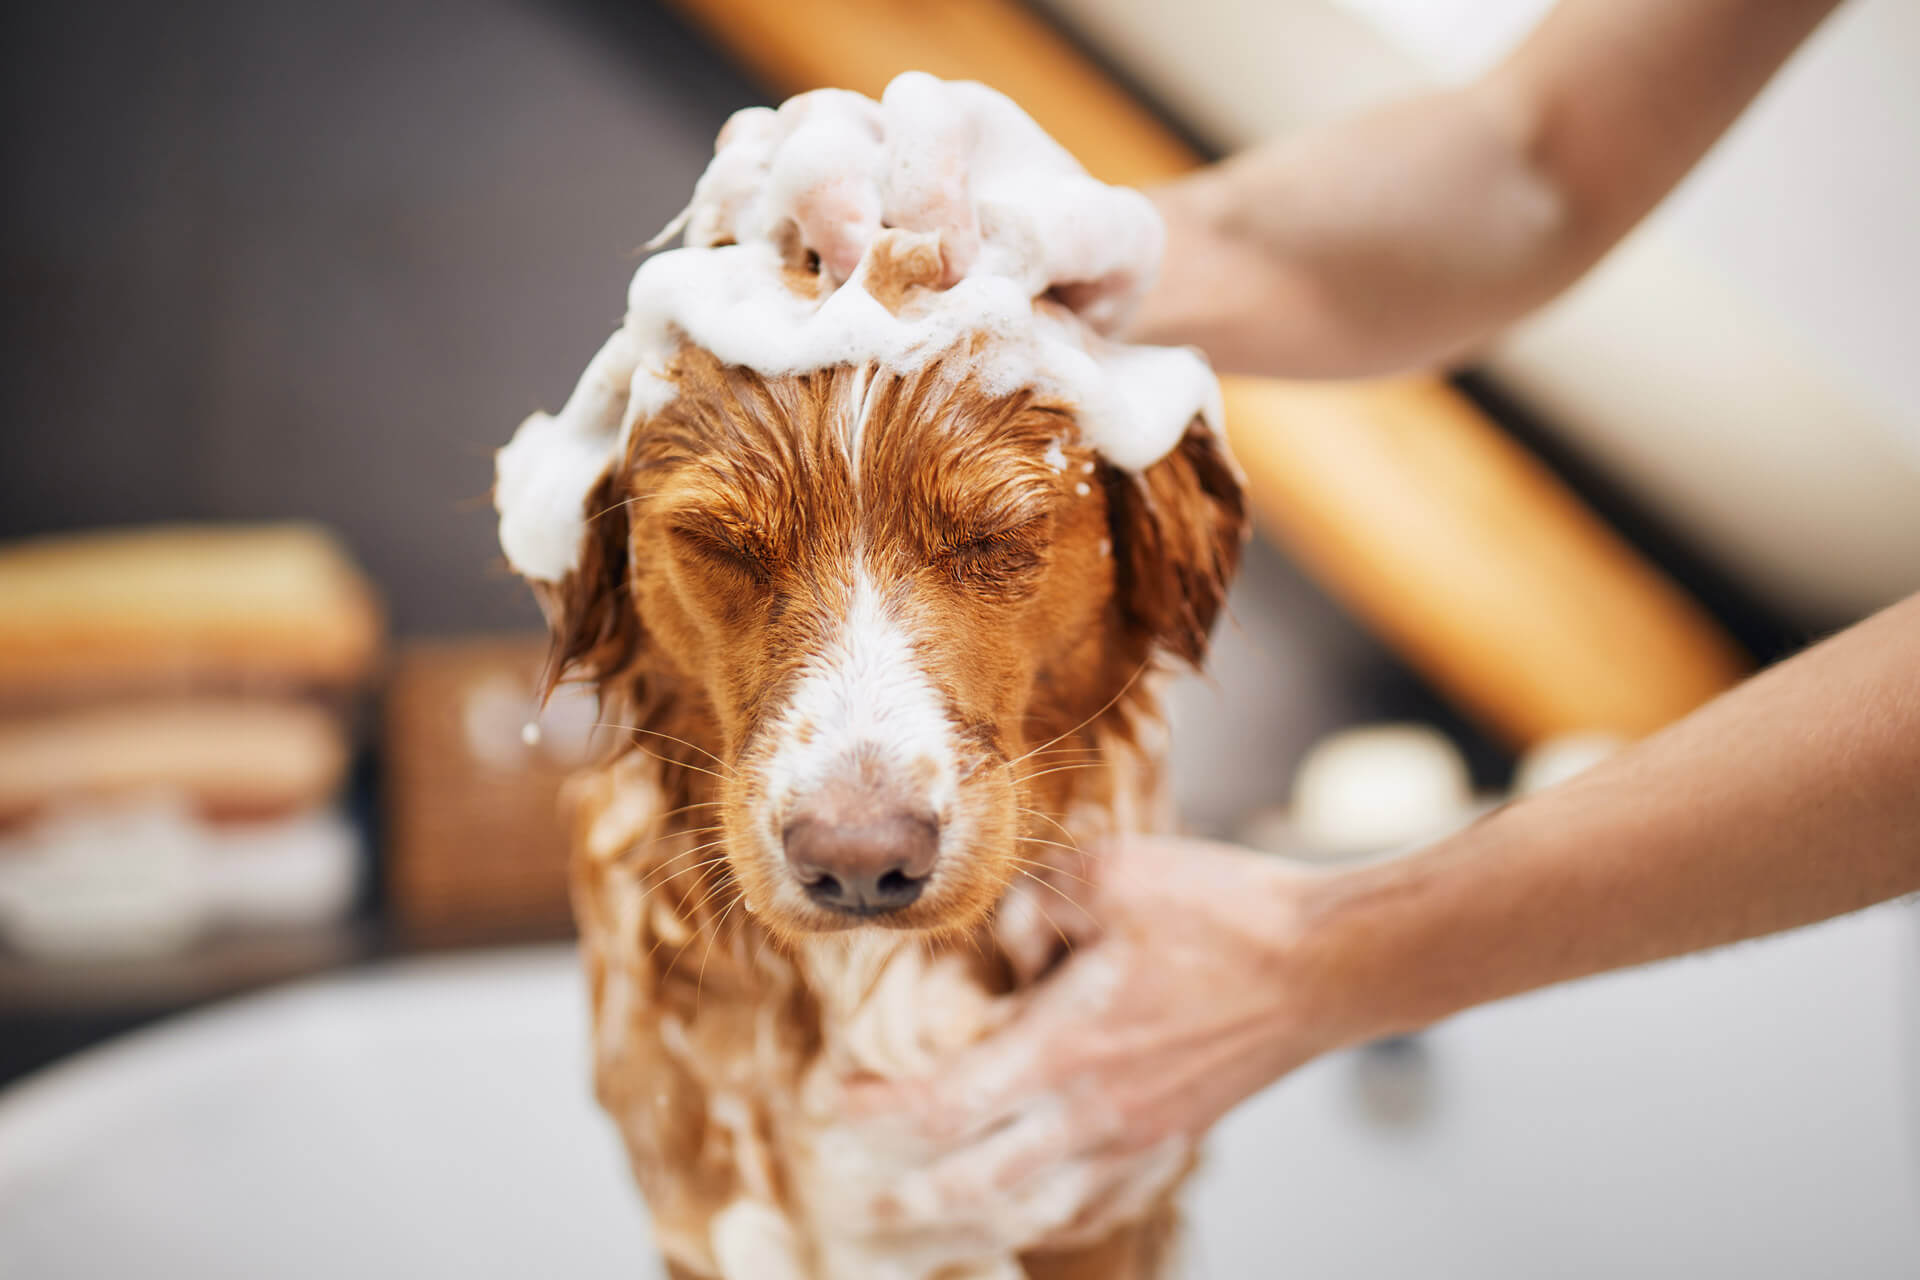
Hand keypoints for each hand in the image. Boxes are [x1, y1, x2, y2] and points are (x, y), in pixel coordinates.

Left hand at [839, 834, 1351, 1251]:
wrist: (1329, 962)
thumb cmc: (1223, 913)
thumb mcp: (1107, 874)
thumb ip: (1030, 906)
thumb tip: (999, 945)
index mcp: (1064, 1049)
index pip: (940, 1104)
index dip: (876, 1111)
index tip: (834, 1101)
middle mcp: (1094, 1112)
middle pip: (976, 1183)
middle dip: (909, 1195)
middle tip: (861, 1198)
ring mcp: (1140, 1137)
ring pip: (1035, 1210)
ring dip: (971, 1222)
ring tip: (929, 1226)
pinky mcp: (1178, 1137)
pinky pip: (1101, 1204)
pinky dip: (1051, 1218)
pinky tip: (1034, 1214)